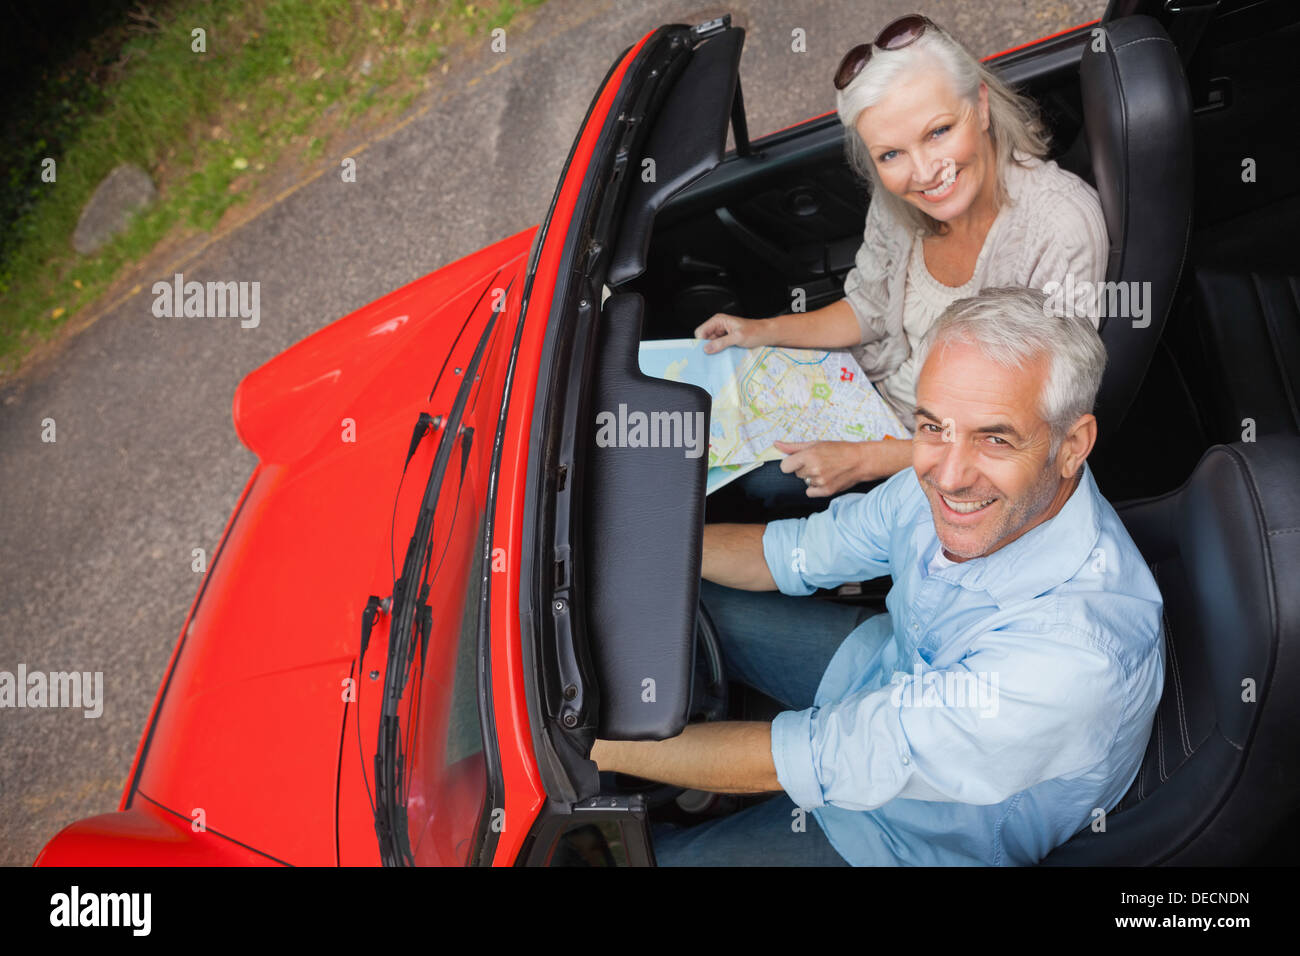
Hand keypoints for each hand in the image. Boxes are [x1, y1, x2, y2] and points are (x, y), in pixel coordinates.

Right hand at [694, 312, 765, 353]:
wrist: (767, 334)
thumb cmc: (756, 331)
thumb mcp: (738, 337)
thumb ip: (722, 343)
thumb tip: (707, 348)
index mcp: (718, 320)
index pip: (701, 331)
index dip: (701, 341)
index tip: (706, 351)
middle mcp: (718, 325)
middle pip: (704, 338)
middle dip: (708, 347)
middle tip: (716, 353)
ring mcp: (722, 333)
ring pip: (710, 344)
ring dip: (714, 350)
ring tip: (724, 353)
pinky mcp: (726, 340)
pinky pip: (717, 347)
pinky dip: (719, 351)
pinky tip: (725, 354)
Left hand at [774, 439, 890, 496]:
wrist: (860, 460)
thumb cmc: (839, 449)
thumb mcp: (816, 443)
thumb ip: (793, 447)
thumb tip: (776, 444)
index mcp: (808, 455)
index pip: (785, 466)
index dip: (791, 464)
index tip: (799, 461)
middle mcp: (813, 469)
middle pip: (796, 474)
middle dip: (804, 469)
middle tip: (819, 463)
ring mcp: (820, 481)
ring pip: (805, 482)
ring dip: (812, 478)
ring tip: (826, 470)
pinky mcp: (826, 491)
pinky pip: (810, 492)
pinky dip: (815, 488)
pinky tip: (826, 479)